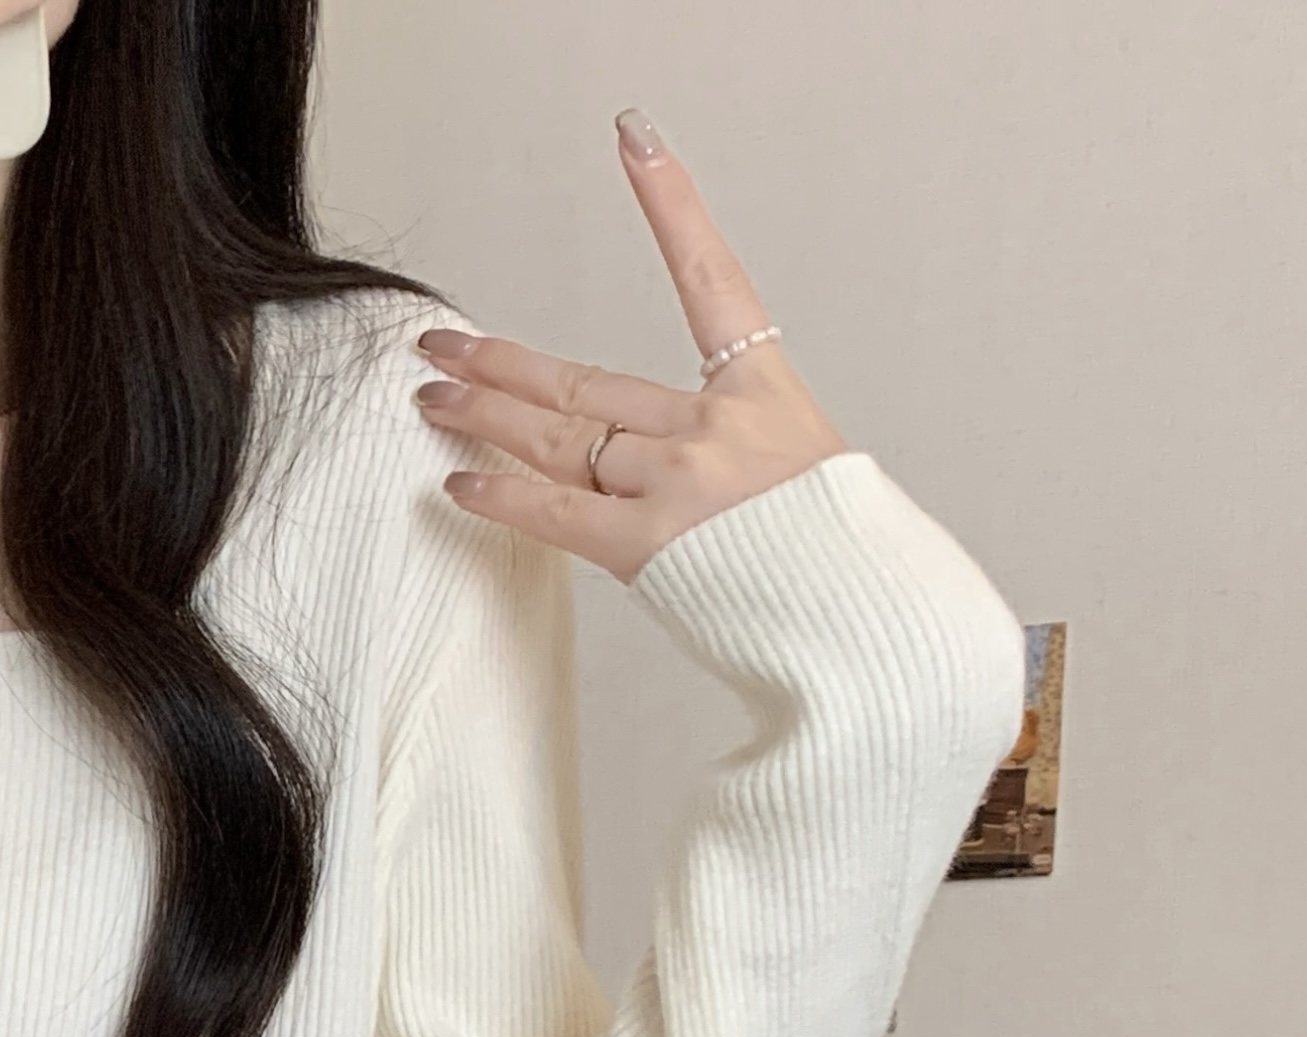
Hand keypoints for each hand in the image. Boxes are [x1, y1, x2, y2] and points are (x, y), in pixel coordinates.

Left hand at [411, 110, 847, 585]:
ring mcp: (679, 481)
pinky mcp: (650, 545)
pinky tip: (457, 479)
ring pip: (558, 438)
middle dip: (503, 365)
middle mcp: (712, 425)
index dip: (671, 203)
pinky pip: (555, 511)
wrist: (874, 623)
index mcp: (762, 391)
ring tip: (431, 399)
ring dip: (484, 418)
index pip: (708, 275)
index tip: (634, 143)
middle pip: (584, 383)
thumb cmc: (842, 567)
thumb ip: (735, 461)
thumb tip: (668, 479)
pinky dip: (501, 495)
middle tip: (444, 345)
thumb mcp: (805, 481)